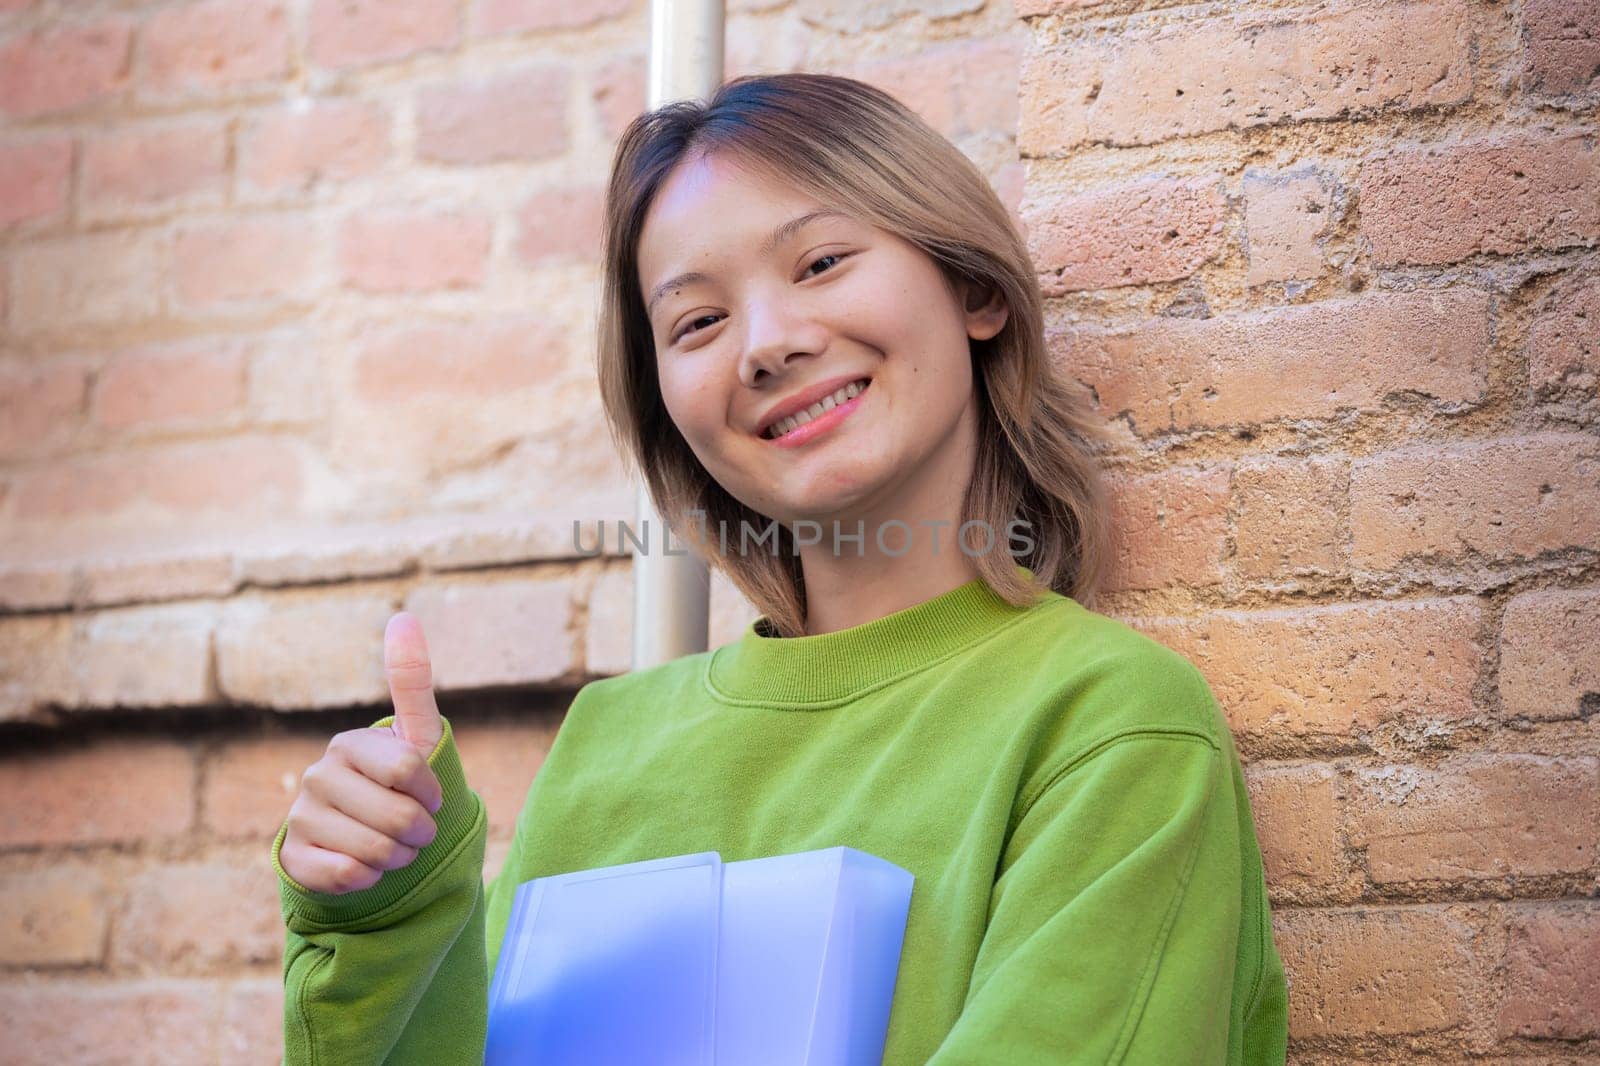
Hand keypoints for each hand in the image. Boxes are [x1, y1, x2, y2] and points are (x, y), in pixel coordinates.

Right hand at [278, 612, 446, 894]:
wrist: (368, 842)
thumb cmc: (400, 784)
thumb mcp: (416, 734)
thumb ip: (412, 679)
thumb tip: (403, 615)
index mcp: (348, 744)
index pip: (408, 767)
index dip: (431, 790)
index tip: (431, 795)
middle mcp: (316, 776)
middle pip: (397, 815)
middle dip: (419, 832)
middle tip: (415, 832)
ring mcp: (300, 818)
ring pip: (374, 850)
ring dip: (398, 857)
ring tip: (393, 849)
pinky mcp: (293, 859)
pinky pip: (347, 876)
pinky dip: (369, 879)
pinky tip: (364, 867)